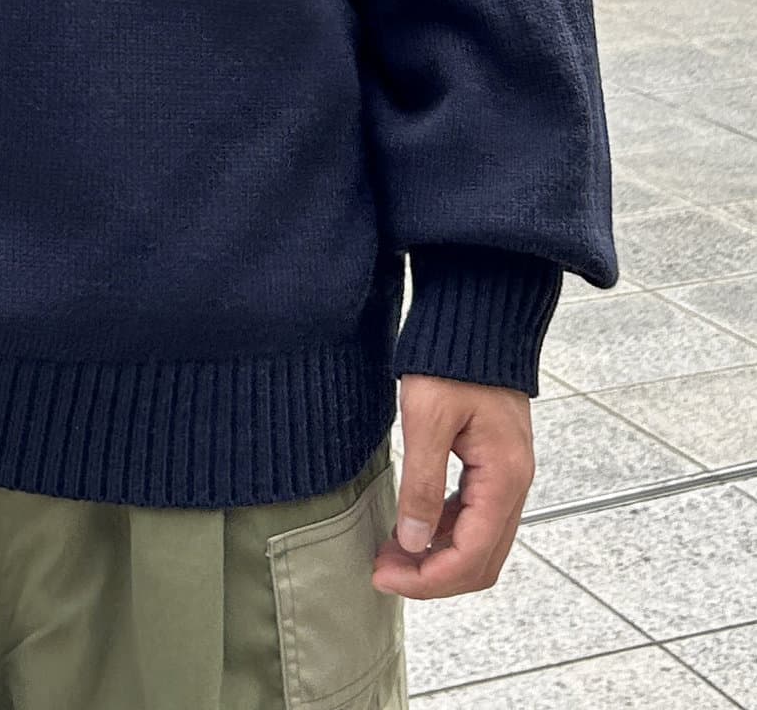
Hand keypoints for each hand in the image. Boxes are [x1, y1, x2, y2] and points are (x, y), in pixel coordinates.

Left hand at [372, 374, 533, 599]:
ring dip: (437, 556)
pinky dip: (443, 531)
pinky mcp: (493, 466)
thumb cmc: (453, 361)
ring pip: (479, 542)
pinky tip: (411, 526)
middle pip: (481, 560)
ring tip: (391, 553)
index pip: (471, 556)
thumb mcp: (427, 419)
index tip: (385, 576)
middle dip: (432, 575)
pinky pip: (474, 516)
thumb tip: (412, 541)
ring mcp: (507, 477)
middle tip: (384, 571)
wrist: (476, 322)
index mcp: (504, 478)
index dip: (427, 577)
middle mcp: (514, 485)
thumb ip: (421, 484)